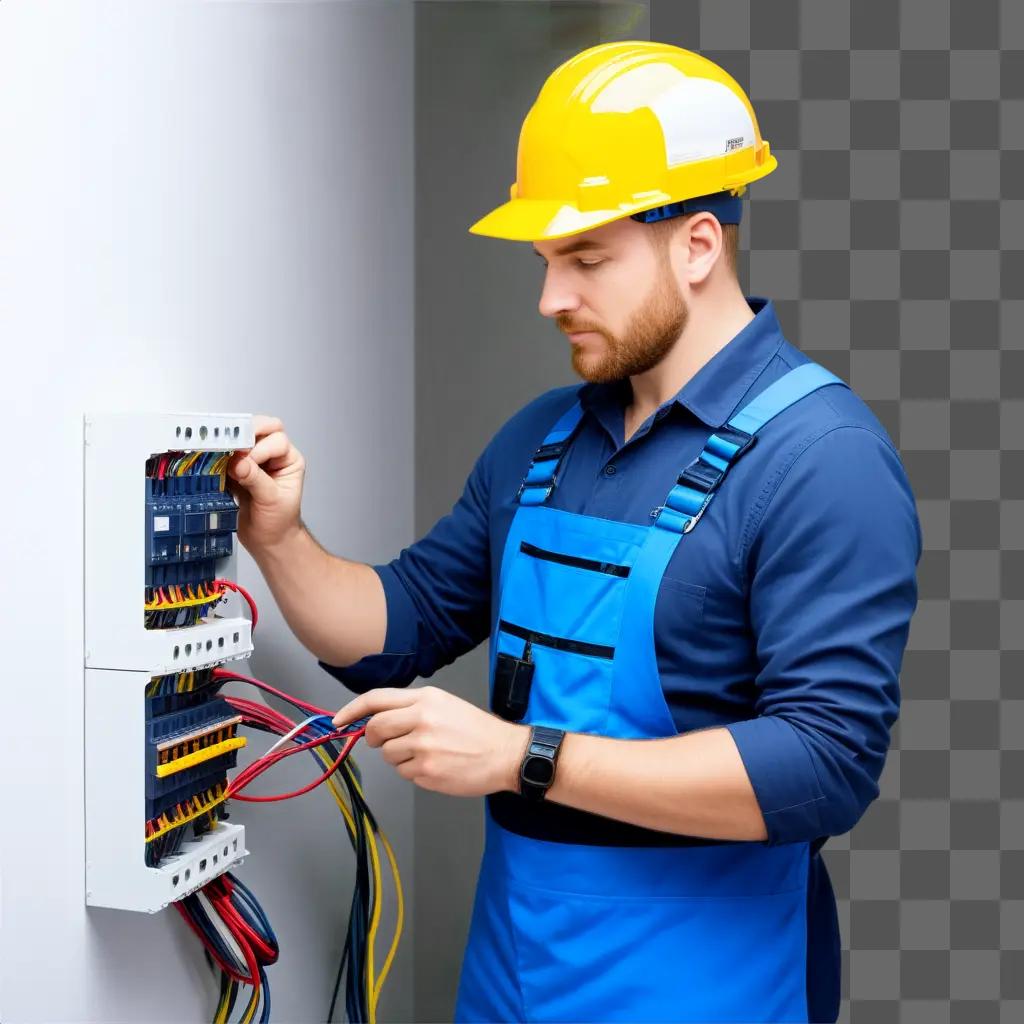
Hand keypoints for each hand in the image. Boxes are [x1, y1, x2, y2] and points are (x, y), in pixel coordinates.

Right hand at [226, 414, 305, 551]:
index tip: (245, 461)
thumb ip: (256, 479)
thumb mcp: (272, 500)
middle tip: (229, 445)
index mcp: (289, 460)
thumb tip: (238, 462)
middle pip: (262, 429)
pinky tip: (212, 464)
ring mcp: (254, 463)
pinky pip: (227, 457)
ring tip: (218, 454)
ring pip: (243, 439)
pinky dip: (218, 458)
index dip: (259, 448)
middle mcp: (273, 457)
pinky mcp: (237, 472)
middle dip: (244, 433)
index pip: (276, 440)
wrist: (269, 541)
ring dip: (230, 444)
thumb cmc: (279, 523)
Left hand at [333, 686, 528, 796]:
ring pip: (387, 754)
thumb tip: (376, 719)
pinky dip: (413, 771)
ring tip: (427, 753)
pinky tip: (435, 765)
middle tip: (388, 741)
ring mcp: (423, 747)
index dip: (351, 710)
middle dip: (374, 738)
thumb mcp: (445, 704)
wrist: (506, 754)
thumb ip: (411, 708)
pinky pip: (403, 773)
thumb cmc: (477, 730)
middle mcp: (422, 719)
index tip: (338, 721)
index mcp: (426, 699)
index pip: (376, 700)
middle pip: (374, 729)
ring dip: (399, 756)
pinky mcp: (427, 771)